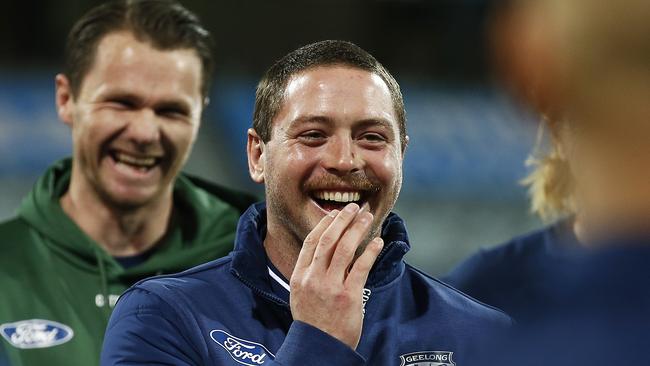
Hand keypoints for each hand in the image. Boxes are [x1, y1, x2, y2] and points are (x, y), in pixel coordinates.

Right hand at [289, 203, 383, 349]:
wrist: (320, 349)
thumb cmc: (314, 324)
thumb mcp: (301, 297)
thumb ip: (309, 275)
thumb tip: (324, 253)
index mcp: (299, 277)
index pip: (310, 242)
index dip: (324, 225)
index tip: (335, 214)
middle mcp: (313, 279)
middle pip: (328, 240)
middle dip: (342, 220)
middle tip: (354, 208)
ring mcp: (330, 287)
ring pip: (345, 249)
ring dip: (358, 229)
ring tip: (368, 217)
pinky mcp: (349, 296)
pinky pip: (361, 266)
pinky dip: (371, 251)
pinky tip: (378, 242)